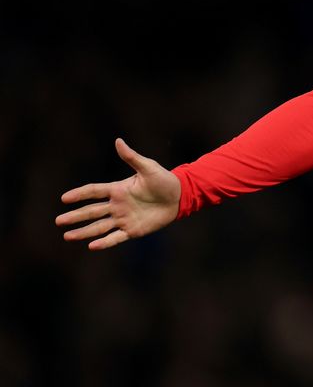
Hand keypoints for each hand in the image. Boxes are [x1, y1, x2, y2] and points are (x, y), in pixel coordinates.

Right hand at [56, 138, 181, 249]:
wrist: (180, 196)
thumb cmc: (164, 180)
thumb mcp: (148, 167)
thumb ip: (132, 157)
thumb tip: (118, 141)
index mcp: (118, 189)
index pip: (94, 191)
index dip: (79, 194)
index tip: (64, 198)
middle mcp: (117, 205)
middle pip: (91, 212)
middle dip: (75, 217)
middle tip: (58, 221)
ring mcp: (124, 218)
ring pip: (99, 227)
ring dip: (83, 232)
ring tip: (67, 236)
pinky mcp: (133, 230)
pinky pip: (116, 237)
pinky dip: (104, 242)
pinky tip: (92, 246)